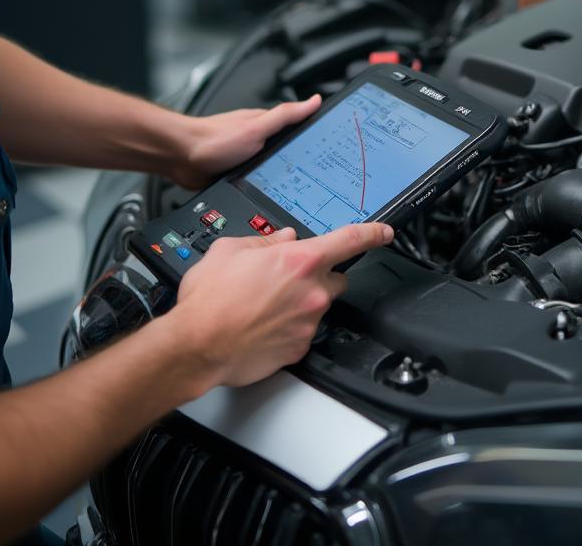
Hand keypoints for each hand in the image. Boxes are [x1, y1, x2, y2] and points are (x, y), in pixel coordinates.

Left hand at [170, 95, 321, 188]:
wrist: (181, 159)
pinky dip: (269, 187)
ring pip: (277, 169)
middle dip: (307, 163)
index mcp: (269, 125)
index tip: (338, 144)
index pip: (301, 128)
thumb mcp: (257, 126)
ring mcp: (250, 158)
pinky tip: (275, 196)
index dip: (319, 136)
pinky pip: (261, 182)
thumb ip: (286, 115)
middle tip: (326, 177)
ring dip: (286, 179)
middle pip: (291, 151)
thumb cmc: (214, 140)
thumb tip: (314, 100)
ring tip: (306, 191)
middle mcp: (261, 140)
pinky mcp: (240, 175)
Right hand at [173, 221, 393, 391]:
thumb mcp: (230, 250)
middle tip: (289, 280)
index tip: (384, 233)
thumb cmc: (209, 300)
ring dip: (301, 303)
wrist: (197, 345)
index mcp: (299, 261)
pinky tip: (263, 326)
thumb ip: (264, 241)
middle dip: (319, 277)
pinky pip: (303, 332)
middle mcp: (311, 291)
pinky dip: (289, 328)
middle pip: (335, 278)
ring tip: (264, 306)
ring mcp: (308, 322)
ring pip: (317, 306)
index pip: (350, 240)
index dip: (372, 233)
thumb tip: (281, 240)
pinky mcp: (299, 348)